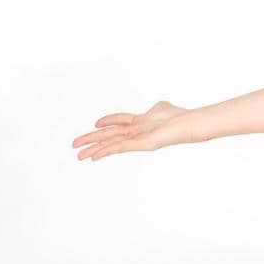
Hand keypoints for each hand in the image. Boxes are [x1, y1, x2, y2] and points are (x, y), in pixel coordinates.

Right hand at [72, 100, 195, 160]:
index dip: (107, 121)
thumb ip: (157, 108)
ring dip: (94, 149)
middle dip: (91, 140)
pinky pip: (120, 148)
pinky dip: (106, 151)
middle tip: (75, 146)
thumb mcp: (162, 107)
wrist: (188, 123)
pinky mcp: (141, 145)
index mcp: (139, 122)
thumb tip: (158, 107)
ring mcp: (137, 139)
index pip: (119, 121)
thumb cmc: (178, 116)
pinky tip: (94, 156)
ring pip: (111, 144)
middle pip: (109, 135)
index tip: (95, 123)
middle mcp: (136, 131)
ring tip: (79, 156)